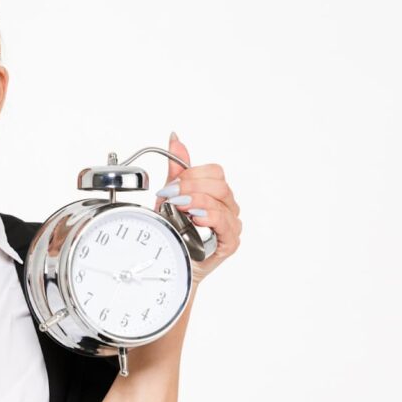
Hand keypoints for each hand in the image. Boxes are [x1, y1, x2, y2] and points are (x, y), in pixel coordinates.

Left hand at [153, 132, 241, 284]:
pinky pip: (225, 223)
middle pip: (219, 184)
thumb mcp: (170, 196)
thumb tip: (176, 139)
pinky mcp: (230, 242)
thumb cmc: (173, 232)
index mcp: (217, 193)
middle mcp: (228, 207)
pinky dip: (209, 217)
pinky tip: (196, 219)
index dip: (192, 175)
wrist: (171, 262)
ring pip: (220, 202)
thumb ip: (176, 169)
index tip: (171, 186)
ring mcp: (231, 225)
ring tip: (178, 209)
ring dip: (195, 202)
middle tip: (171, 197)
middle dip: (191, 187)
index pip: (215, 172)